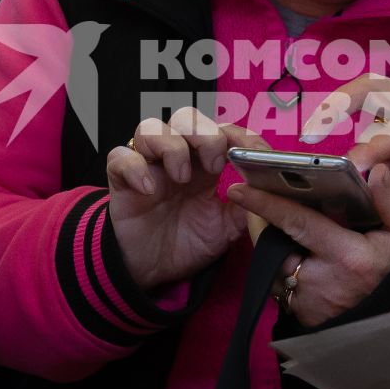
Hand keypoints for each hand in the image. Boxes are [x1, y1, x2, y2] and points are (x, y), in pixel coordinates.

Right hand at [104, 108, 261, 291]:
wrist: (153, 270)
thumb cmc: (187, 243)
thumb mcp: (226, 229)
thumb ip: (247, 209)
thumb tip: (269, 191)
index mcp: (205, 165)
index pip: (222, 131)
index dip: (240, 134)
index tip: (254, 153)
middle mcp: (176, 158)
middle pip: (186, 118)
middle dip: (204, 134)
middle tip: (215, 166)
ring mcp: (148, 166)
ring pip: (150, 127)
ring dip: (170, 146)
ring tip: (181, 177)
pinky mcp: (122, 180)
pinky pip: (120, 157)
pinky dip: (135, 167)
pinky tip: (149, 190)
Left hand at [225, 165, 389, 327]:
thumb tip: (377, 171)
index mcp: (346, 256)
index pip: (298, 223)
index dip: (267, 204)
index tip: (239, 189)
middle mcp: (319, 280)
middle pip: (274, 243)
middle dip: (264, 222)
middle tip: (263, 201)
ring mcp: (305, 301)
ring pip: (273, 263)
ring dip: (275, 245)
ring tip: (288, 230)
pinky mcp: (297, 313)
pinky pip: (279, 282)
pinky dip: (283, 266)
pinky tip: (296, 255)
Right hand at [302, 75, 389, 241]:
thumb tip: (376, 169)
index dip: (376, 143)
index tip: (354, 166)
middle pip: (378, 92)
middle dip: (342, 104)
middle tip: (312, 130)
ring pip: (374, 111)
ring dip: (349, 122)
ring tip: (325, 144)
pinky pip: (381, 134)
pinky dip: (363, 144)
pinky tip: (352, 162)